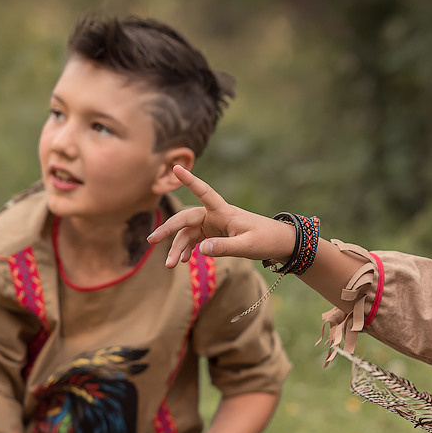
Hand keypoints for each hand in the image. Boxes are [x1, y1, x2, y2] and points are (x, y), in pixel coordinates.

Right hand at [149, 165, 296, 266]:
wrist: (280, 244)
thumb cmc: (266, 240)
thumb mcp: (247, 246)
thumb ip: (224, 248)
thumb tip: (201, 249)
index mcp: (224, 212)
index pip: (204, 192)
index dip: (190, 180)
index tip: (176, 167)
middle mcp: (216, 215)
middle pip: (186, 219)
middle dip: (168, 230)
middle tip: (151, 240)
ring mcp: (214, 225)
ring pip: (188, 233)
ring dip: (177, 247)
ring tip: (169, 265)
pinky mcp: (215, 235)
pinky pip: (195, 240)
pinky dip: (186, 249)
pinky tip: (181, 261)